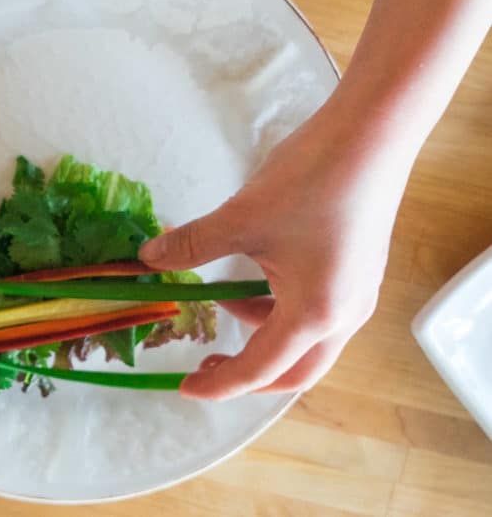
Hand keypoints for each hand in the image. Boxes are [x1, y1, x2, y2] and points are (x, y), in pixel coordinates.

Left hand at [140, 99, 411, 398]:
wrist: (372, 134)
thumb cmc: (309, 180)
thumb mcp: (240, 218)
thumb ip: (192, 245)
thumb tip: (149, 257)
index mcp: (314, 314)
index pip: (259, 369)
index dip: (218, 385)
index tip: (184, 387)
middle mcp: (344, 317)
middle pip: (293, 372)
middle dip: (248, 376)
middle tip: (207, 366)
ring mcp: (357, 296)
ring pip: (308, 344)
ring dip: (265, 338)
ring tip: (226, 308)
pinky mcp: (359, 274)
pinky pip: (318, 315)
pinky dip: (282, 313)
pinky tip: (258, 282)